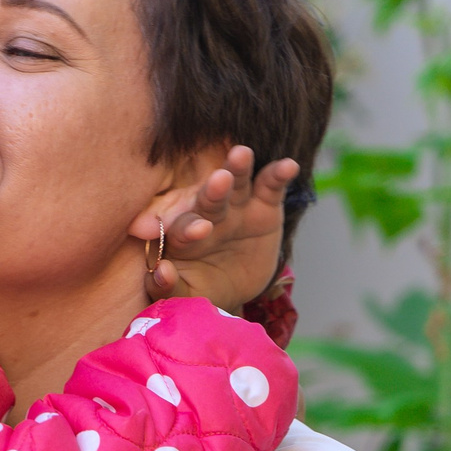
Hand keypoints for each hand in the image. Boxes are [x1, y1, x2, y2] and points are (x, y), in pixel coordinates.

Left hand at [141, 144, 296, 311]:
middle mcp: (207, 215)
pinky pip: (270, 186)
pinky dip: (278, 175)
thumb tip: (162, 271)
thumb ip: (168, 287)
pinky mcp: (264, 206)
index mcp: (182, 235)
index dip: (189, 228)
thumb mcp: (185, 296)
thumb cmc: (201, 288)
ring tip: (242, 154)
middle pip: (208, 200)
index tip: (199, 231)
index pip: (182, 228)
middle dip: (213, 191)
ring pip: (236, 184)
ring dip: (238, 168)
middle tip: (219, 180)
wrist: (234, 287)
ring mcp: (236, 207)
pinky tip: (288, 165)